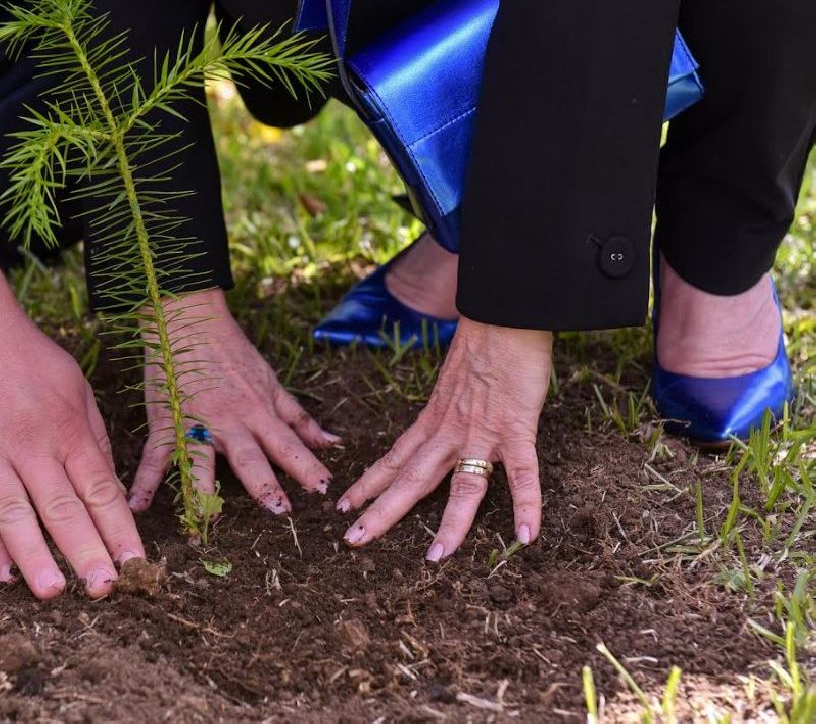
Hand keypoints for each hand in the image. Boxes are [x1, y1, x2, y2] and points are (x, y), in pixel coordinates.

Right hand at [0, 225, 143, 598]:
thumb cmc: (25, 356)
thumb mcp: (74, 385)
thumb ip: (93, 436)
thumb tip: (110, 489)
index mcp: (66, 427)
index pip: (100, 489)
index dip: (119, 530)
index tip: (136, 563)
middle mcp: (30, 445)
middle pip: (63, 508)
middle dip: (87, 552)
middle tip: (105, 590)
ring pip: (16, 517)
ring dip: (37, 558)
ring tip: (55, 593)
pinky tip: (3, 573)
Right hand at [128, 288, 339, 514]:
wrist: (189, 319)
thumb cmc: (232, 352)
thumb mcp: (271, 383)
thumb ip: (298, 418)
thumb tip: (332, 443)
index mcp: (258, 412)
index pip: (288, 444)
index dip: (307, 466)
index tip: (325, 491)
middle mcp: (229, 422)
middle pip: (249, 457)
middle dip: (264, 484)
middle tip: (279, 511)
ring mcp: (195, 423)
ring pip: (201, 461)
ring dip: (202, 492)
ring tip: (206, 521)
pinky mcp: (165, 422)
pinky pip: (155, 455)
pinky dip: (144, 480)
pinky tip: (138, 505)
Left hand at [338, 316, 551, 558]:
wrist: (503, 313)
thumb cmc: (483, 344)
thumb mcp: (451, 382)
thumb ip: (447, 408)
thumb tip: (446, 421)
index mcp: (432, 420)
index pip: (393, 459)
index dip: (368, 484)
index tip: (344, 505)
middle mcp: (448, 432)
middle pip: (410, 481)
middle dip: (381, 513)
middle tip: (352, 542)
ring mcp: (481, 433)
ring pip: (462, 488)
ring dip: (450, 525)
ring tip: (435, 558)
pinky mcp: (516, 429)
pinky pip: (522, 475)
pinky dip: (526, 506)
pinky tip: (526, 536)